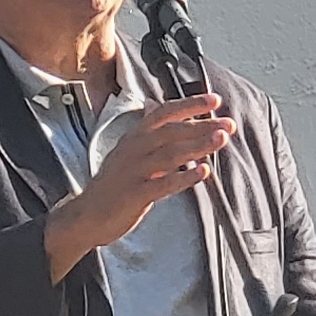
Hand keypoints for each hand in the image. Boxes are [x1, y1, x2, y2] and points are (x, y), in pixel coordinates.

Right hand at [47, 95, 231, 277]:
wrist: (87, 215)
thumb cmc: (114, 184)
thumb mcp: (128, 151)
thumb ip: (148, 132)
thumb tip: (159, 108)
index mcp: (135, 136)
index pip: (164, 112)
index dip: (190, 104)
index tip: (214, 100)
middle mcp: (134, 149)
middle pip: (172, 131)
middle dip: (202, 125)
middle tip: (228, 124)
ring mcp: (134, 171)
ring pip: (170, 154)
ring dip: (197, 145)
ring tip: (221, 140)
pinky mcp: (135, 193)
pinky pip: (163, 183)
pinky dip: (184, 177)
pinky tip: (203, 173)